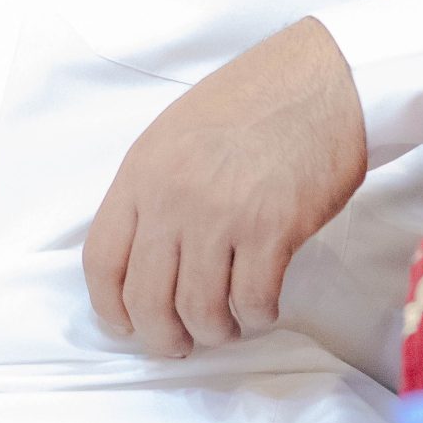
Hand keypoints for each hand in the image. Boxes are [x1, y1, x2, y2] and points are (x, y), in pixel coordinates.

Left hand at [82, 16, 366, 356]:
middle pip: (146, 299)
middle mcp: (172, 197)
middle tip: (181, 342)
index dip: (111, 308)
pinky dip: (256, 316)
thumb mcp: (176, 134)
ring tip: (227, 324)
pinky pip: (252, 301)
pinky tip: (263, 306)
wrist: (321, 80)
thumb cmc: (253, 101)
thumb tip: (145, 258)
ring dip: (213, 331)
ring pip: (199, 310)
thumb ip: (152, 190)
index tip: (127, 324)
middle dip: (161, 336)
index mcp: (141, 172)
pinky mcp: (273, 230)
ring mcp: (221, 215)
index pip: (101, 261)